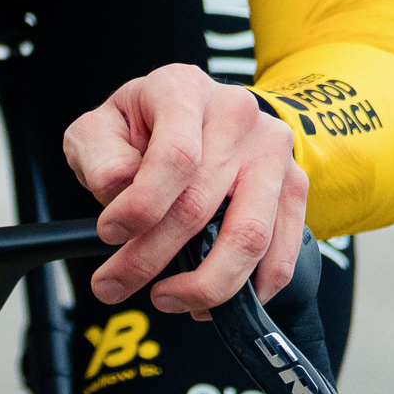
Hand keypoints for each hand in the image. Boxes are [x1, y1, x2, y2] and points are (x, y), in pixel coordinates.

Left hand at [61, 63, 311, 315]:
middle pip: (203, 205)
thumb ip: (100, 157)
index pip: (176, 155)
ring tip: (165, 299)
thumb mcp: (100, 128)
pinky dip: (247, 291)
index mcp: (185, 90)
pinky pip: (280, 253)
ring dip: (204, 285)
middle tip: (112, 286)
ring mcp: (272, 153)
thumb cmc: (142, 126)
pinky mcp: (293, 187)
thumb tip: (120, 193)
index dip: (141, 206)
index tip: (108, 234)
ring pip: (249, 237)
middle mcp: (237, 115)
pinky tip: (206, 303)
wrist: (199, 113)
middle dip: (151, 258)